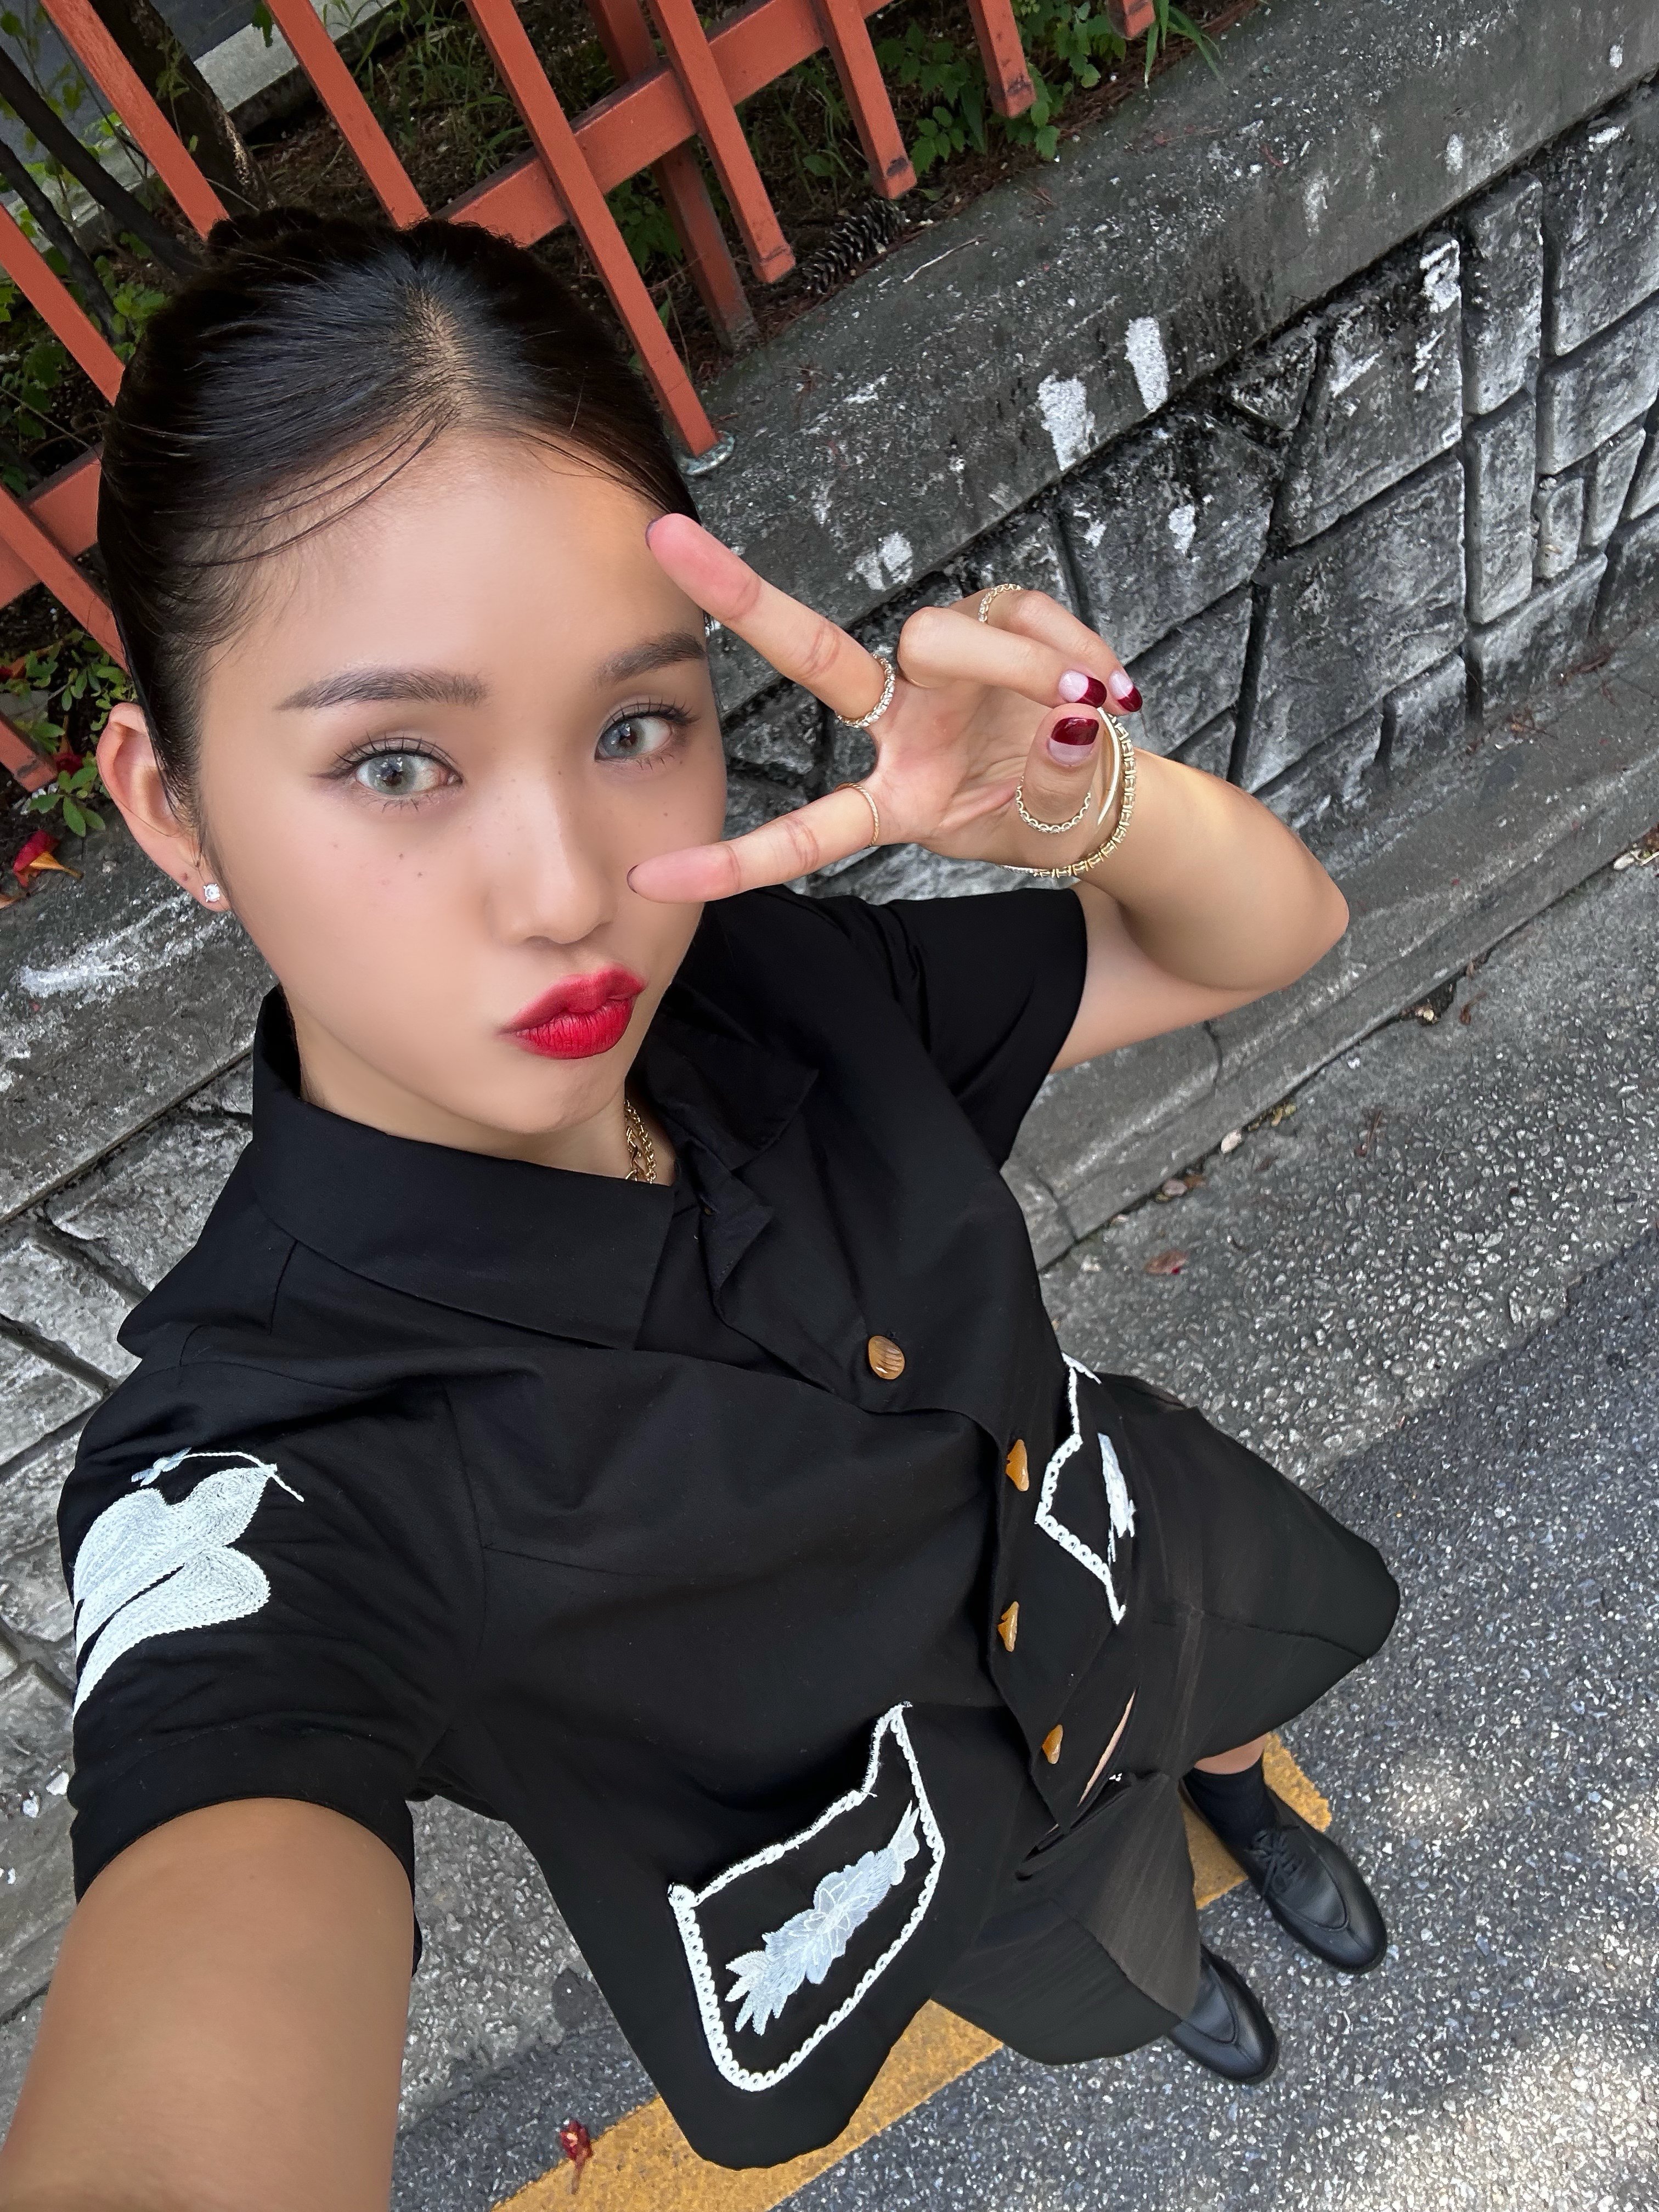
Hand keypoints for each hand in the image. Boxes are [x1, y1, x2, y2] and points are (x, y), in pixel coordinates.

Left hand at [628, 515, 1141, 902]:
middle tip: (666, 537)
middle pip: (817, 654)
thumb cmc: (1048, 816)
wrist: (1108, 799)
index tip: (651, 876)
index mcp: (893, 798)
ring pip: (947, 636)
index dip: (731, 863)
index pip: (805, 832)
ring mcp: (942, 667)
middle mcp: (900, 721)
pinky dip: (1077, 651)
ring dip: (1026, 668)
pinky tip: (1110, 691)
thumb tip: (1076, 725)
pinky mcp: (996, 618)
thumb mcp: (1039, 833)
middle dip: (740, 598)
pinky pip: (1026, 613)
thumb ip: (1052, 791)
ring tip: (1093, 707)